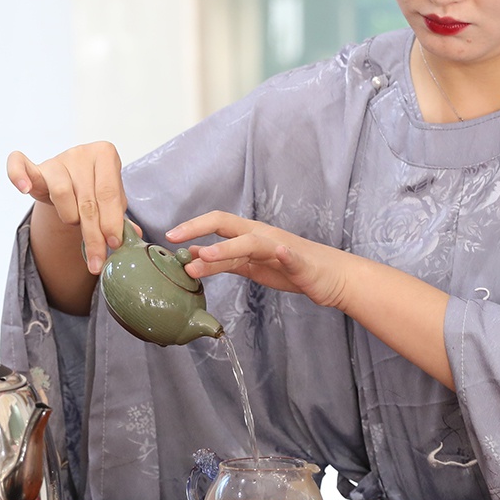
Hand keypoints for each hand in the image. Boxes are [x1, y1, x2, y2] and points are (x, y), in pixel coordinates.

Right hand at [7, 142, 126, 274]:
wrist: (74, 180)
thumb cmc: (96, 190)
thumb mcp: (112, 201)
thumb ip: (120, 217)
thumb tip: (134, 235)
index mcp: (106, 154)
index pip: (108, 193)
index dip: (111, 222)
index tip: (113, 244)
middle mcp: (81, 153)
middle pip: (87, 200)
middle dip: (93, 235)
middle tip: (96, 261)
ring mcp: (56, 160)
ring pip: (61, 193)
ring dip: (69, 216)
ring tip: (74, 223)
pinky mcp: (36, 169)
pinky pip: (19, 165)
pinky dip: (18, 175)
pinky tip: (24, 189)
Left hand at [166, 212, 356, 309]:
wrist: (330, 276)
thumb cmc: (290, 270)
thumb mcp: (250, 266)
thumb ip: (223, 261)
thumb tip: (192, 256)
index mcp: (249, 235)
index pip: (216, 223)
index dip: (192, 227)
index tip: (169, 236)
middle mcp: (261, 235)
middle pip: (227, 223)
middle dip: (199, 227)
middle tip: (173, 236)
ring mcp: (280, 247)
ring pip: (250, 242)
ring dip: (226, 249)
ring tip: (204, 257)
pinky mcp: (298, 263)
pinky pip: (289, 257)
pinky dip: (283, 254)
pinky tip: (277, 253)